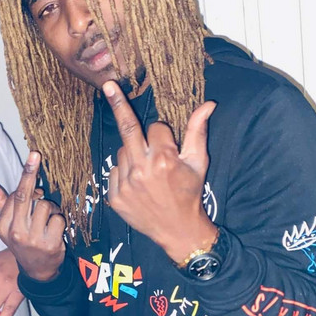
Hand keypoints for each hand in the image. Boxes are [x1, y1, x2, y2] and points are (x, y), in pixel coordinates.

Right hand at [0, 152, 65, 281]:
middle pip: (25, 196)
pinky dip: (60, 220)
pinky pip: (59, 218)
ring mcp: (33, 240)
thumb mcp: (8, 224)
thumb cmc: (23, 241)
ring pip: (46, 206)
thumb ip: (0, 202)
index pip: (14, 196)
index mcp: (3, 226)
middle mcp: (16, 233)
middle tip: (36, 155)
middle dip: (31, 173)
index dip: (26, 178)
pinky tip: (54, 229)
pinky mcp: (50, 245)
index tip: (33, 157)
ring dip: (50, 208)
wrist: (38, 271)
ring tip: (47, 218)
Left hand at [103, 80, 217, 263]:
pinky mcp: (114, 195)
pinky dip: (123, 172)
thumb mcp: (198, 162)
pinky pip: (114, 170)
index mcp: (163, 159)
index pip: (156, 128)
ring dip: (133, 154)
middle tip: (108, 85)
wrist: (177, 231)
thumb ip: (198, 131)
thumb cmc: (190, 194)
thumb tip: (208, 104)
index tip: (170, 147)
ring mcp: (125, 183)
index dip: (163, 135)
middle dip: (118, 103)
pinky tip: (137, 185)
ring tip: (147, 173)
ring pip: (122, 151)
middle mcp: (141, 169)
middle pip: (127, 128)